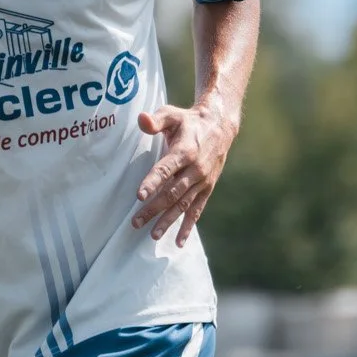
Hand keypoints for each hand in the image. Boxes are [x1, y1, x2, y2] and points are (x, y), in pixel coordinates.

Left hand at [132, 102, 237, 245]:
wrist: (220, 127)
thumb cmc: (189, 121)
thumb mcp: (172, 114)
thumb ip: (156, 120)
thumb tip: (141, 120)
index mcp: (185, 151)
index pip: (166, 169)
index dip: (153, 181)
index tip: (140, 196)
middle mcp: (195, 169)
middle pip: (172, 192)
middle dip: (153, 208)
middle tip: (136, 222)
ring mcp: (202, 181)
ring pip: (183, 205)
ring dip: (168, 221)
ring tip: (152, 235)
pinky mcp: (207, 189)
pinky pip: (197, 210)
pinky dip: (188, 227)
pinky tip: (178, 241)